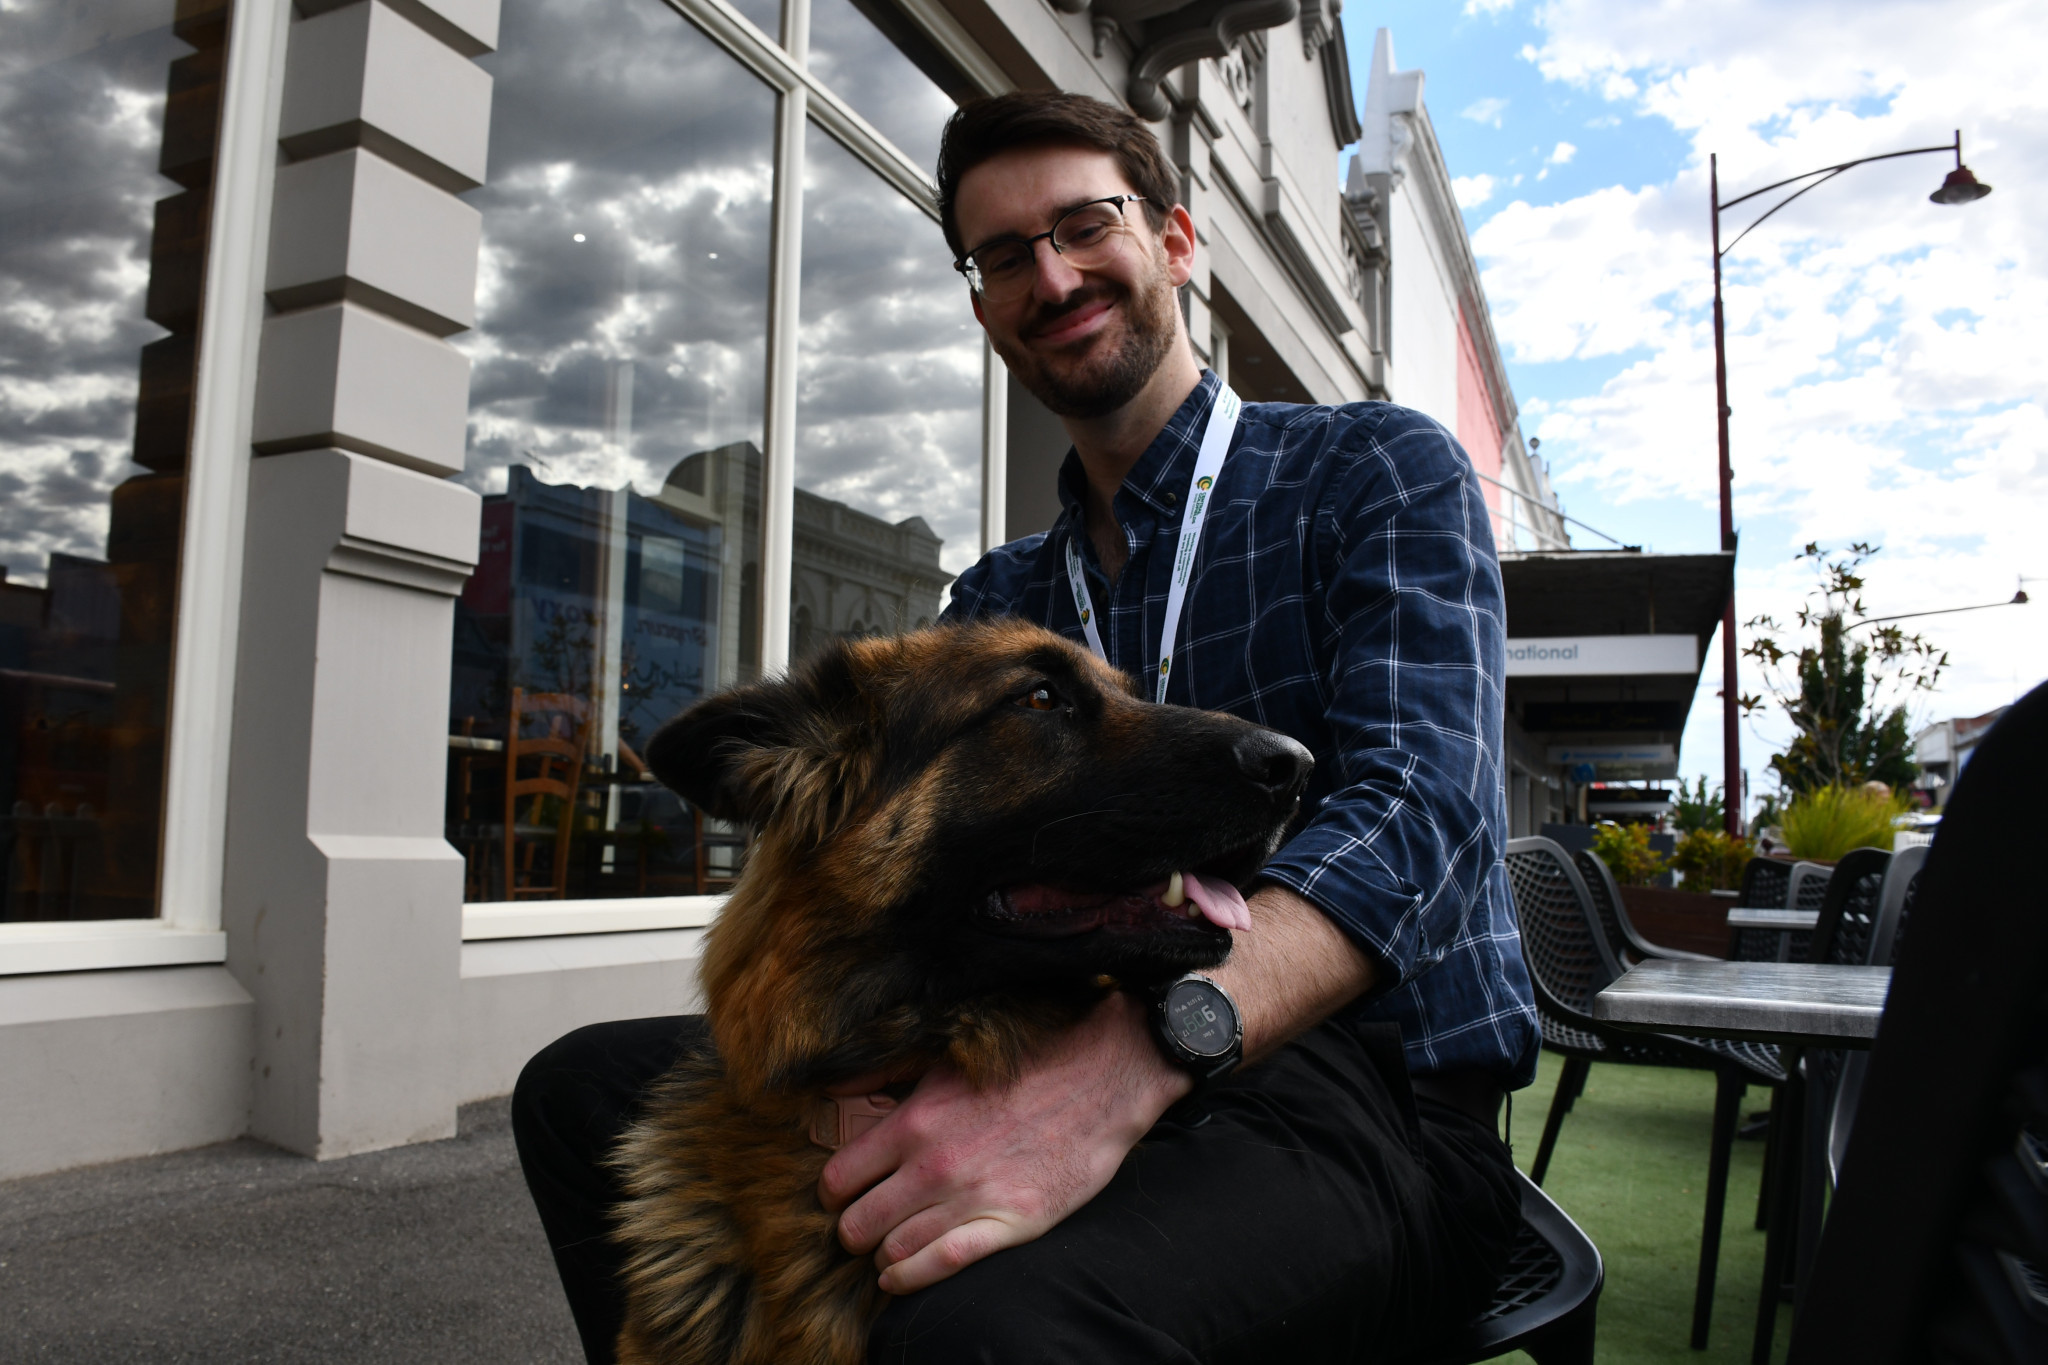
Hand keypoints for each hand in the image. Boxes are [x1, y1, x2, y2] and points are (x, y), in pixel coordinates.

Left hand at [817, 991, 1186, 1293]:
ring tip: (885, 1251)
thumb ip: (883, 1075)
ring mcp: (972, 1197)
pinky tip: (900, 1278)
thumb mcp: (944, 1060)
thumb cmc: (1023, 1063)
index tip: (841, 1197)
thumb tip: (828, 1085)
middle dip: (853, 1231)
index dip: (832, 1195)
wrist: (1102, 1074)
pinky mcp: (1012, 1222)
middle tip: (862, 1228)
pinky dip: (911, 1278)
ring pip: (894, 1250)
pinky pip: (943, 1264)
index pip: (838, 1179)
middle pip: (858, 1224)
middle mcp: (934, 1164)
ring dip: (882, 1256)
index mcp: (913, 1121)